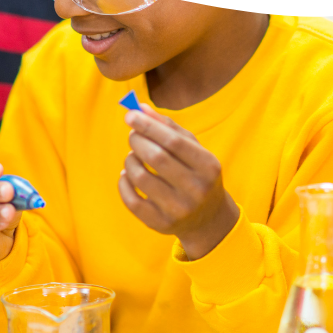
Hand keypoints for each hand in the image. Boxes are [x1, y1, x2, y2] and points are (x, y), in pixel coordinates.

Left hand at [119, 108, 239, 259]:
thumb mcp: (193, 149)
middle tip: (132, 136)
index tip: (130, 115)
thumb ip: (169, 127)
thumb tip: (140, 108)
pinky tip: (127, 175)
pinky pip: (131, 201)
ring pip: (140, 178)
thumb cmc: (197, 174)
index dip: (148, 126)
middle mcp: (196, 190)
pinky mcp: (161, 224)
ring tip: (133, 156)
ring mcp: (178, 210)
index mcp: (208, 167)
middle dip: (137, 141)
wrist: (208, 218)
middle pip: (156, 158)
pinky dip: (123, 182)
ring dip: (130, 160)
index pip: (173, 141)